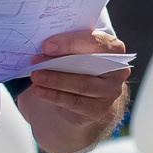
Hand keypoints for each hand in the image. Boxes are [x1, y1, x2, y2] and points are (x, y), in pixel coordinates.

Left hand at [16, 29, 131, 152]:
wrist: (83, 94)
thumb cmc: (78, 64)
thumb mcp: (74, 50)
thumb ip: (66, 46)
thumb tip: (45, 46)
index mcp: (113, 49)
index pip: (96, 42)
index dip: (71, 42)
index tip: (47, 45)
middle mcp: (117, 71)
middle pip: (89, 64)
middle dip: (59, 61)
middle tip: (36, 60)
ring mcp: (110, 92)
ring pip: (82, 85)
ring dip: (55, 80)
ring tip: (35, 75)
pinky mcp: (98, 109)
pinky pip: (74, 102)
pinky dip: (53, 95)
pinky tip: (38, 90)